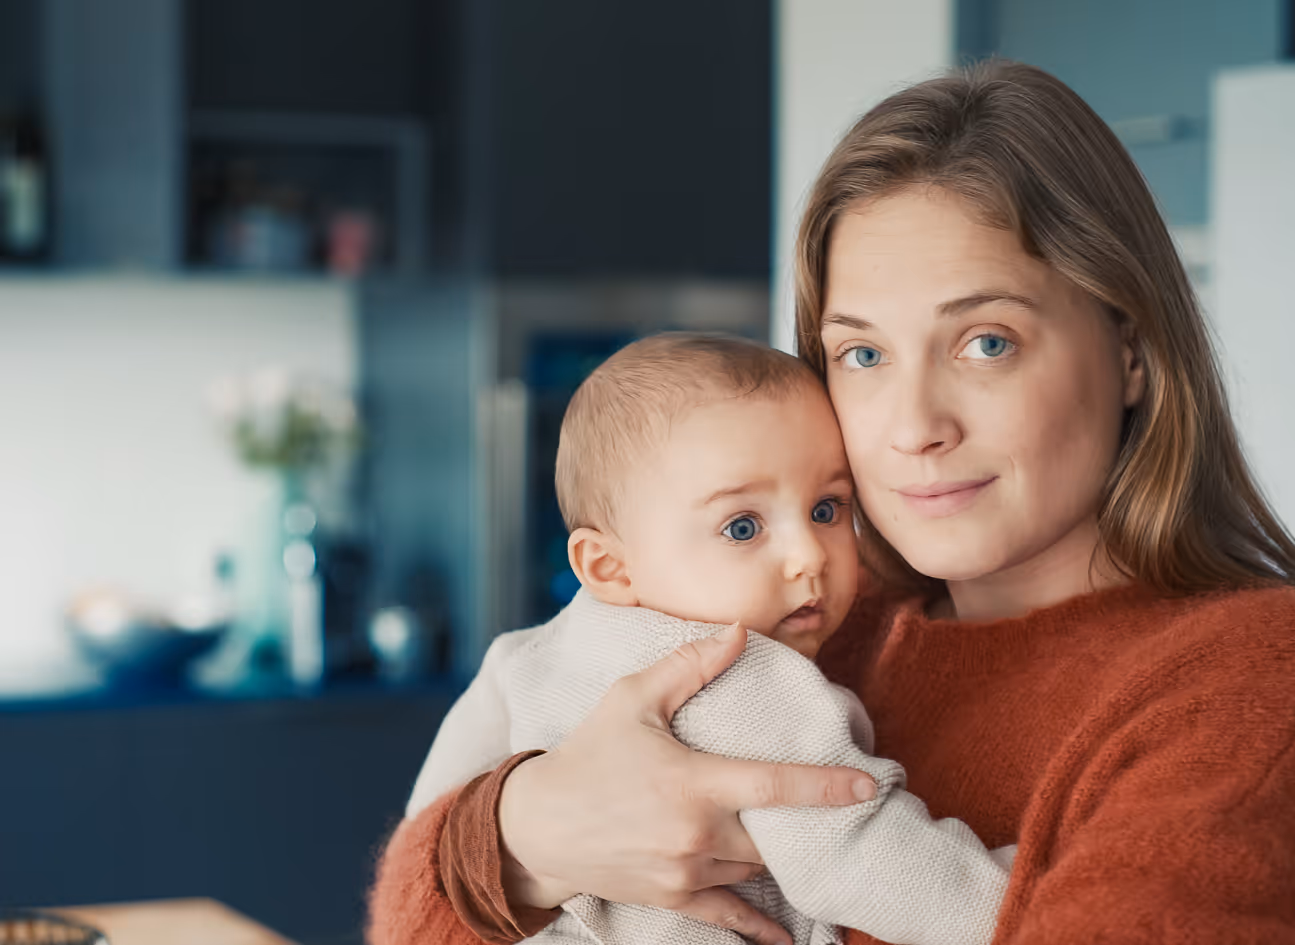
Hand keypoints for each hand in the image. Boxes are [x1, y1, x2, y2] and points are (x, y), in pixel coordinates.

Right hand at [498, 623, 876, 944]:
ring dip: (775, 854)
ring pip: (755, 867)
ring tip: (799, 840)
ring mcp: (685, 872)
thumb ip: (690, 665)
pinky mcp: (672, 897)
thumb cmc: (587, 754)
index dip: (826, 785)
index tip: (868, 786)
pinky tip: (787, 939)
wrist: (537, 826)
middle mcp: (696, 834)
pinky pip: (728, 916)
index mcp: (693, 783)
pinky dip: (759, 927)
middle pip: (773, 834)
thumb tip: (740, 630)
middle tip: (832, 812)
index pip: (775, 785)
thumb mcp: (632, 699)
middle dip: (803, 824)